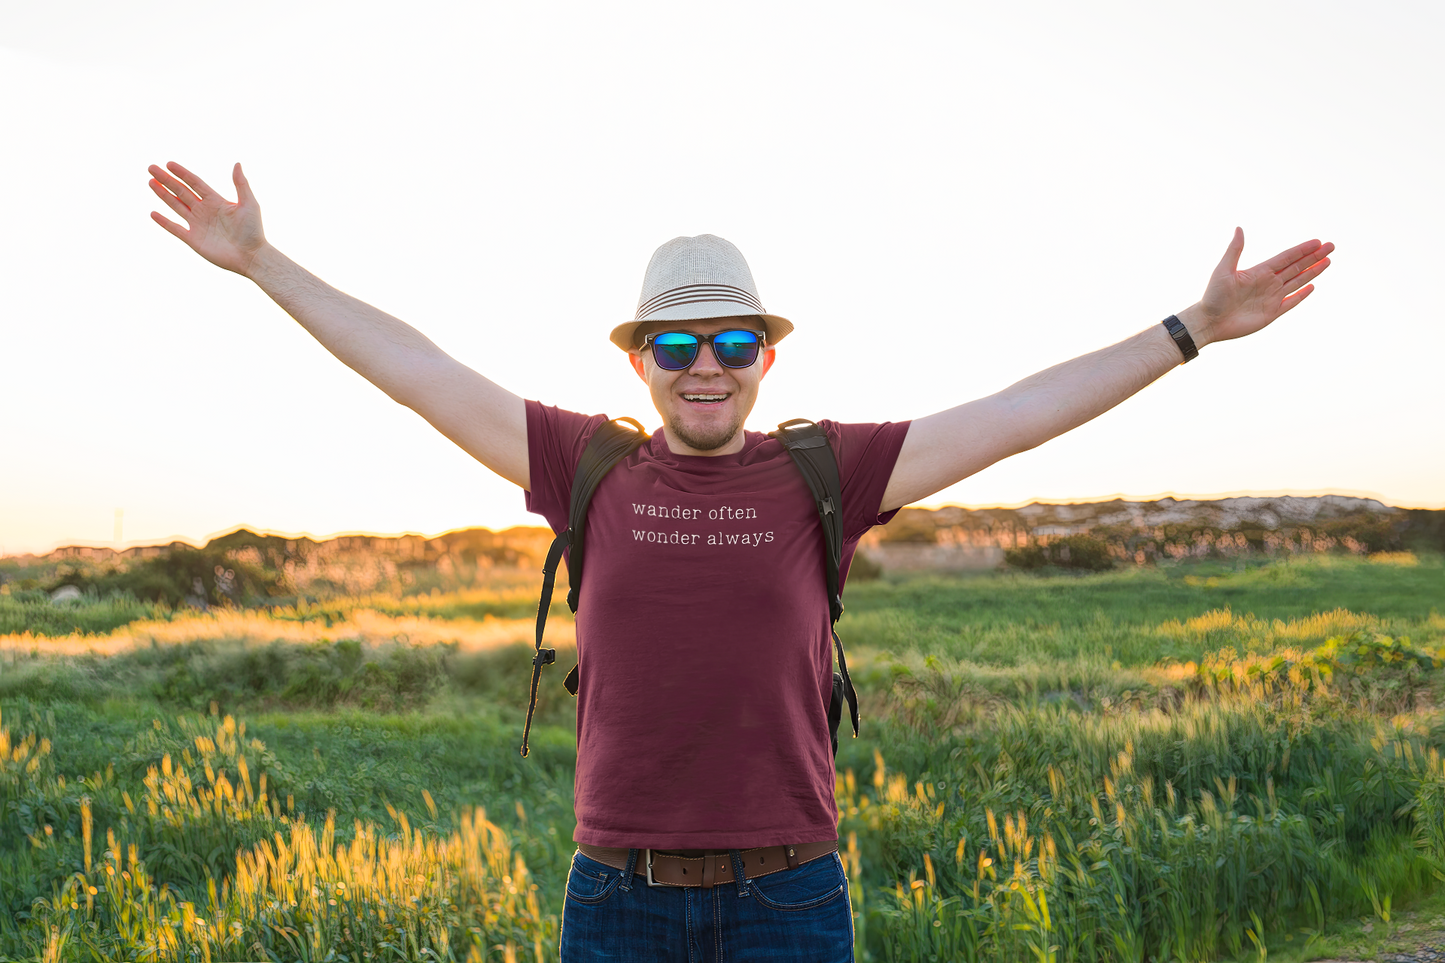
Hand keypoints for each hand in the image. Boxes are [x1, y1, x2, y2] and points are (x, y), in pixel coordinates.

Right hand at [148, 162, 265, 276]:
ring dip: (163, 194)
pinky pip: (175, 229)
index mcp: (216, 201)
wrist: (251, 256)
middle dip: (166, 180)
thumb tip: (237, 163)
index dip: (182, 173)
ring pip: (176, 206)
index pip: (195, 183)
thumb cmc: (253, 231)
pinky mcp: (194, 240)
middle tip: (151, 168)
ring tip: (150, 182)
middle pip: (181, 191)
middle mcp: (205, 211)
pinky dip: (164, 222)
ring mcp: (198, 225)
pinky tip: (153, 213)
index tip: (169, 164)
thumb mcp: (249, 204)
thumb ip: (241, 184)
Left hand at [1186, 228, 1333, 346]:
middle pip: (1297, 266)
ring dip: (1313, 271)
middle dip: (1314, 256)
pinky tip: (1312, 286)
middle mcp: (1268, 282)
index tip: (1318, 241)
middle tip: (1331, 246)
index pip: (1286, 257)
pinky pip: (1291, 302)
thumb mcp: (1224, 270)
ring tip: (1328, 261)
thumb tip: (1239, 228)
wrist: (1209, 321)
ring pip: (1298, 281)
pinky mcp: (1272, 313)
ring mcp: (1271, 298)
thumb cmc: (1213, 296)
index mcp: (1259, 271)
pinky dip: (1302, 295)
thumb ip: (1235, 250)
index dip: (1302, 249)